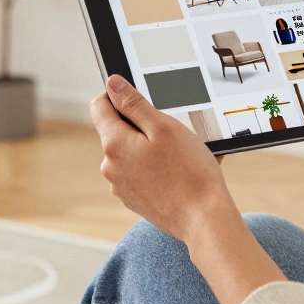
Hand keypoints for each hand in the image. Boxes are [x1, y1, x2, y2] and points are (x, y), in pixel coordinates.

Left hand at [90, 75, 239, 243]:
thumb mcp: (164, 126)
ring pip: (130, 153)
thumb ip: (134, 103)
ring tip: (180, 156)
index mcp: (114, 144)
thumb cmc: (189, 173)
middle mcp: (110, 167)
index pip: (99, 106)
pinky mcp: (134, 199)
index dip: (118, 95)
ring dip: (149, 147)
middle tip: (172, 132)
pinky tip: (178, 173)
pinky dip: (155, 168)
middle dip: (140, 125)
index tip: (139, 97)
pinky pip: (140, 173)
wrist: (203, 220)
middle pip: (117, 130)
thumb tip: (112, 84)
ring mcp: (121, 186)